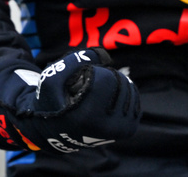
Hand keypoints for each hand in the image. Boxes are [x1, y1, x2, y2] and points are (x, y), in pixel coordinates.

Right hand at [0, 48, 139, 152]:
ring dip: (116, 84)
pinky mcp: (127, 130)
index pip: (107, 80)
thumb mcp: (52, 78)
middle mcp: (106, 127)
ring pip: (129, 91)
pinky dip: (125, 93)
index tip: (82, 76)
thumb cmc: (52, 102)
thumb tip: (104, 56)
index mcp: (87, 117)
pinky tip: (111, 94)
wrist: (56, 131)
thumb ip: (74, 61)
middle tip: (89, 82)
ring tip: (98, 90)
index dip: (93, 71)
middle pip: (119, 83)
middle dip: (105, 76)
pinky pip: (135, 101)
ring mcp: (119, 130)